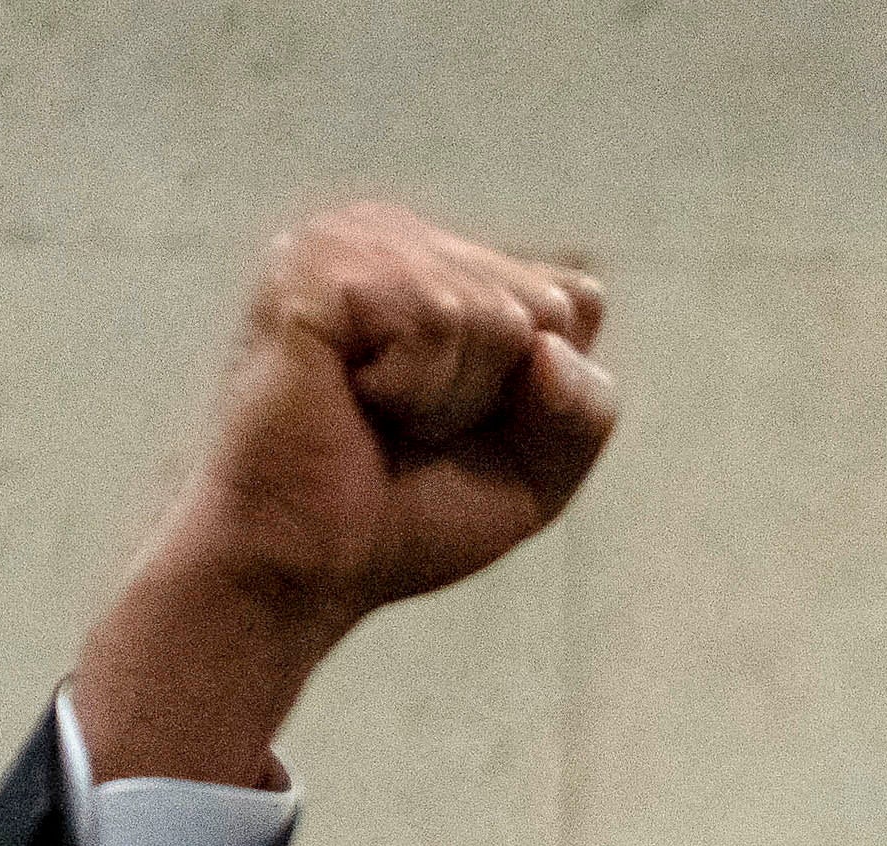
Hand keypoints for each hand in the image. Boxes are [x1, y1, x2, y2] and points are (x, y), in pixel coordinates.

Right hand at [76, 202, 617, 783]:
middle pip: (543, 307)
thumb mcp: (534, 472)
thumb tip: (553, 347)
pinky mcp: (314, 266)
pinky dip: (410, 389)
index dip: (536, 399)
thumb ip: (585, 410)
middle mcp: (394, 233)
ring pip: (492, 312)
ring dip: (445, 400)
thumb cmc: (403, 517)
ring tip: (373, 414)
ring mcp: (348, 239)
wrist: (301, 570)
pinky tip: (349, 399)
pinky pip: (433, 319)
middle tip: (407, 429)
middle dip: (493, 398)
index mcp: (441, 260)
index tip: (454, 429)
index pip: (572, 304)